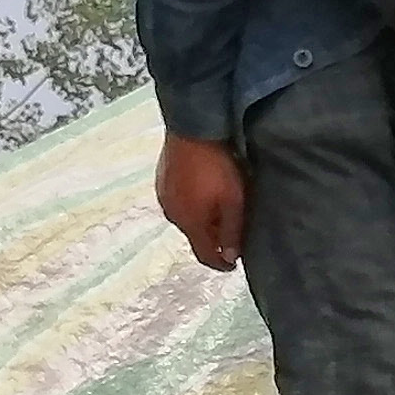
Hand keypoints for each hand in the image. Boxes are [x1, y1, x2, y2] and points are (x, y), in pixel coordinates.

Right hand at [154, 132, 247, 269]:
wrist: (191, 128)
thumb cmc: (216, 166)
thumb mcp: (233, 201)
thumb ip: (232, 231)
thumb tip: (231, 258)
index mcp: (190, 224)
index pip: (205, 255)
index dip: (220, 265)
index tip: (232, 266)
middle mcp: (173, 215)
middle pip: (196, 236)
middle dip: (213, 239)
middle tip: (231, 234)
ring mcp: (164, 196)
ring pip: (186, 218)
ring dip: (202, 220)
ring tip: (219, 211)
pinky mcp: (161, 180)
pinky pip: (179, 201)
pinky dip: (192, 204)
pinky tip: (204, 192)